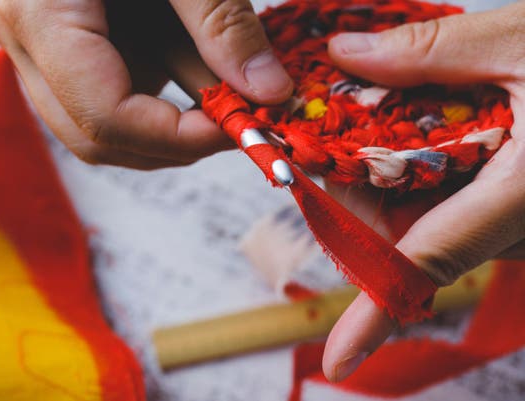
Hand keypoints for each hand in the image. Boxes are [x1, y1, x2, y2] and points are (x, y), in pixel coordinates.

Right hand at [0, 0, 293, 168]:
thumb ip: (223, 23)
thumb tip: (269, 93)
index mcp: (37, 13)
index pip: (105, 118)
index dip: (180, 138)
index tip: (243, 125)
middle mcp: (19, 39)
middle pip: (94, 136)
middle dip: (173, 140)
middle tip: (235, 117)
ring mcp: (30, 42)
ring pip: (96, 122)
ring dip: (165, 116)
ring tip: (217, 77)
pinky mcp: (51, 39)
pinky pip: (99, 90)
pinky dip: (152, 87)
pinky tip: (185, 55)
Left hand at [321, 2, 524, 381]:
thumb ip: (432, 52)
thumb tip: (346, 54)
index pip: (432, 261)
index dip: (379, 315)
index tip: (342, 358)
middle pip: (413, 238)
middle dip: (359, 197)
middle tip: (325, 139)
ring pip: (435, 223)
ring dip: (389, 181)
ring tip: (367, 120)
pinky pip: (464, 207)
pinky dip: (427, 176)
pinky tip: (420, 128)